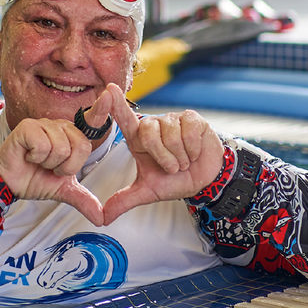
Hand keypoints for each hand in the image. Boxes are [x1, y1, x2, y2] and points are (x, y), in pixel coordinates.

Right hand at [0, 99, 110, 225]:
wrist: (9, 183)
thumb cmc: (34, 179)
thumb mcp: (63, 190)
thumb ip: (83, 200)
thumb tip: (101, 218)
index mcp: (72, 136)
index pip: (92, 121)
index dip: (102, 108)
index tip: (111, 94)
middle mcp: (60, 126)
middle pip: (81, 146)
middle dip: (66, 167)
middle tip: (50, 167)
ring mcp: (43, 124)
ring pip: (62, 147)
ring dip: (49, 163)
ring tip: (38, 161)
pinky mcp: (27, 127)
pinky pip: (44, 144)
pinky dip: (36, 157)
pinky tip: (28, 155)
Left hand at [101, 83, 224, 224]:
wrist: (205, 180)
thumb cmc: (174, 180)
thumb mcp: (148, 192)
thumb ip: (124, 200)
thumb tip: (102, 218)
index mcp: (138, 139)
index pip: (124, 119)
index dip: (116, 104)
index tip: (108, 89)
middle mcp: (153, 125)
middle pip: (148, 133)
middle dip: (162, 158)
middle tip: (172, 168)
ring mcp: (173, 120)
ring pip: (170, 133)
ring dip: (179, 156)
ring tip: (183, 161)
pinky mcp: (192, 118)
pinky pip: (189, 130)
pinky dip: (192, 148)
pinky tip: (195, 152)